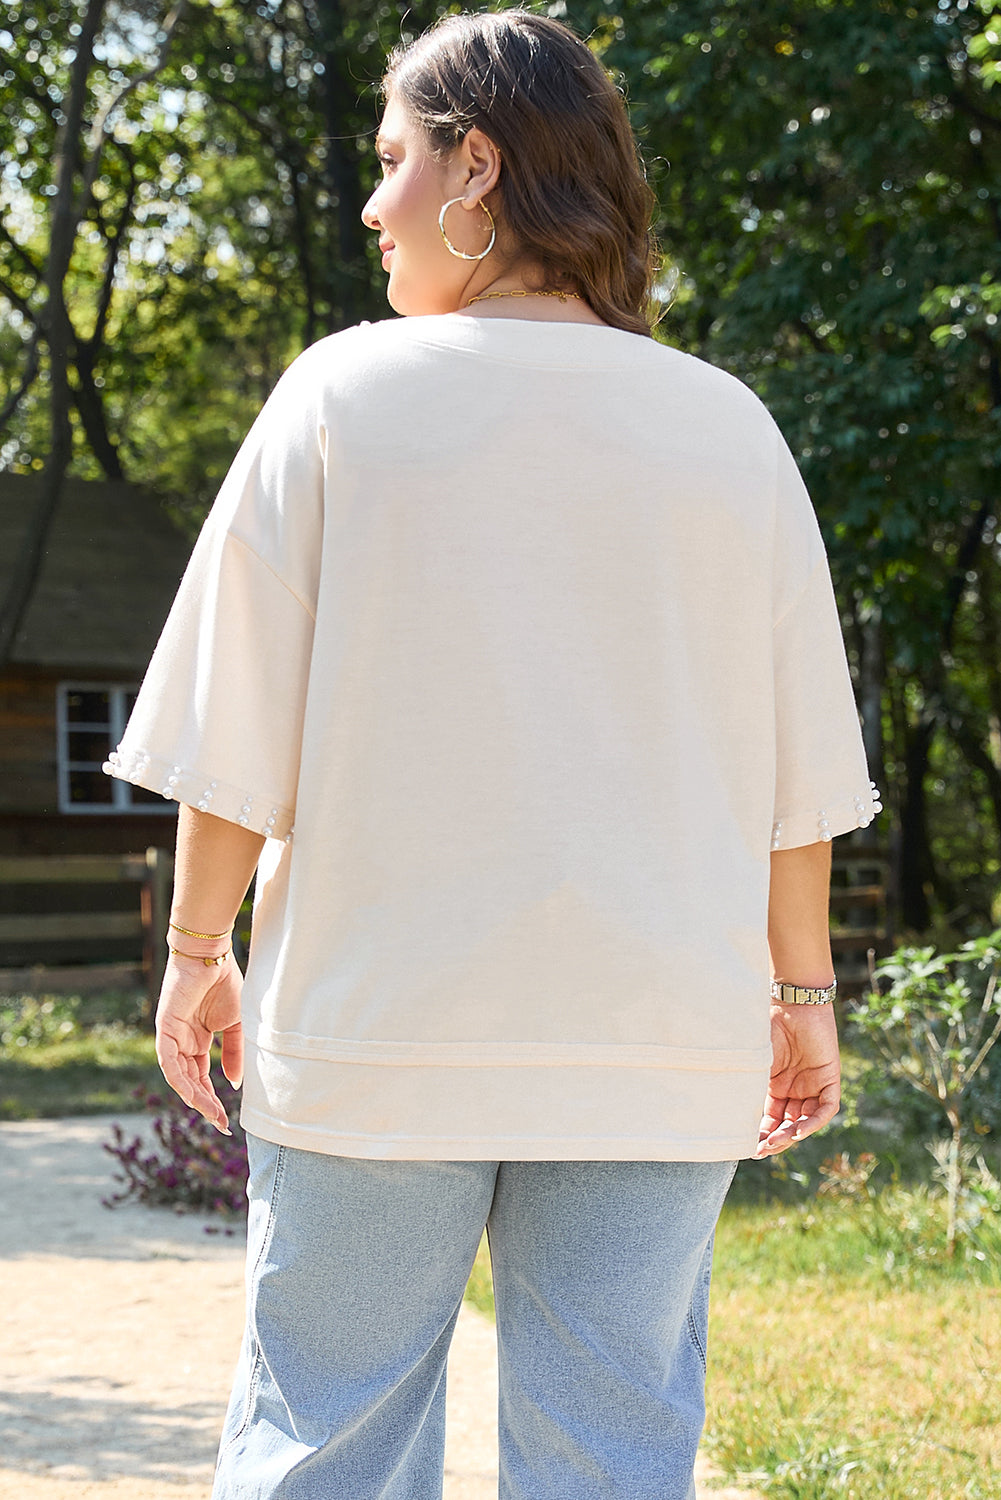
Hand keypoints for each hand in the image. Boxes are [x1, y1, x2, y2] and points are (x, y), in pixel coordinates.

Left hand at [154, 953, 243, 1133]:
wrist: (211, 955)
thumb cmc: (224, 982)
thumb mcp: (236, 1024)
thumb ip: (235, 1053)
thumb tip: (235, 1083)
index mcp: (197, 1040)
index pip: (202, 1077)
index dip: (213, 1098)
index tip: (226, 1119)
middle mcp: (183, 1042)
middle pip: (191, 1082)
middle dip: (205, 1104)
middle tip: (220, 1124)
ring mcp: (172, 1036)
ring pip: (179, 1076)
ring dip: (194, 1097)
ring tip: (212, 1113)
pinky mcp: (165, 1028)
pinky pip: (169, 1060)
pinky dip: (180, 1078)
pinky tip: (193, 1094)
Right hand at [754, 1001, 839, 1157]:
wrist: (791, 1003)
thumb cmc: (768, 1026)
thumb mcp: (756, 1062)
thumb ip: (749, 1085)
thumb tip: (728, 1113)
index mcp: (776, 1085)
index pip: (772, 1118)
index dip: (762, 1134)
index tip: (750, 1148)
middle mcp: (796, 1089)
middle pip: (788, 1124)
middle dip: (776, 1139)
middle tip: (762, 1149)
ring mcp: (814, 1085)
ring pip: (807, 1120)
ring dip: (793, 1134)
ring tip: (777, 1141)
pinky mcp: (830, 1079)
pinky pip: (826, 1108)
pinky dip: (813, 1122)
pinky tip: (797, 1130)